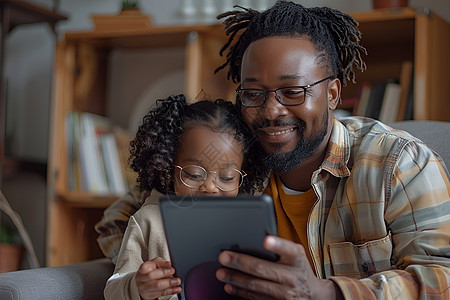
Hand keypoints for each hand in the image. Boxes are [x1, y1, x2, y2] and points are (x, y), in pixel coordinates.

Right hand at [136, 257, 181, 299]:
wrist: (142, 282)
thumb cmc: (149, 271)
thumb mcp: (155, 263)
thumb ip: (162, 262)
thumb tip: (169, 264)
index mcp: (142, 269)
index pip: (148, 268)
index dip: (161, 269)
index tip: (172, 269)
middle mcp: (142, 279)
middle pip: (153, 278)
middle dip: (167, 278)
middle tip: (177, 278)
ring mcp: (144, 289)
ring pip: (158, 287)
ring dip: (170, 285)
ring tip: (178, 282)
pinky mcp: (149, 296)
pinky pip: (161, 293)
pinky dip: (170, 291)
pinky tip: (176, 289)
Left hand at [215, 235, 342, 298]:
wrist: (314, 296)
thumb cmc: (299, 270)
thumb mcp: (296, 255)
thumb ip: (281, 246)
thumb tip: (260, 234)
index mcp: (296, 259)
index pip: (288, 249)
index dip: (277, 244)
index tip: (265, 240)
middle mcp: (291, 276)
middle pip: (262, 269)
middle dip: (240, 262)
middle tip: (223, 257)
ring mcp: (284, 294)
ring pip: (255, 286)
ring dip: (235, 279)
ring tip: (221, 273)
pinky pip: (255, 298)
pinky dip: (240, 292)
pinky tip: (230, 286)